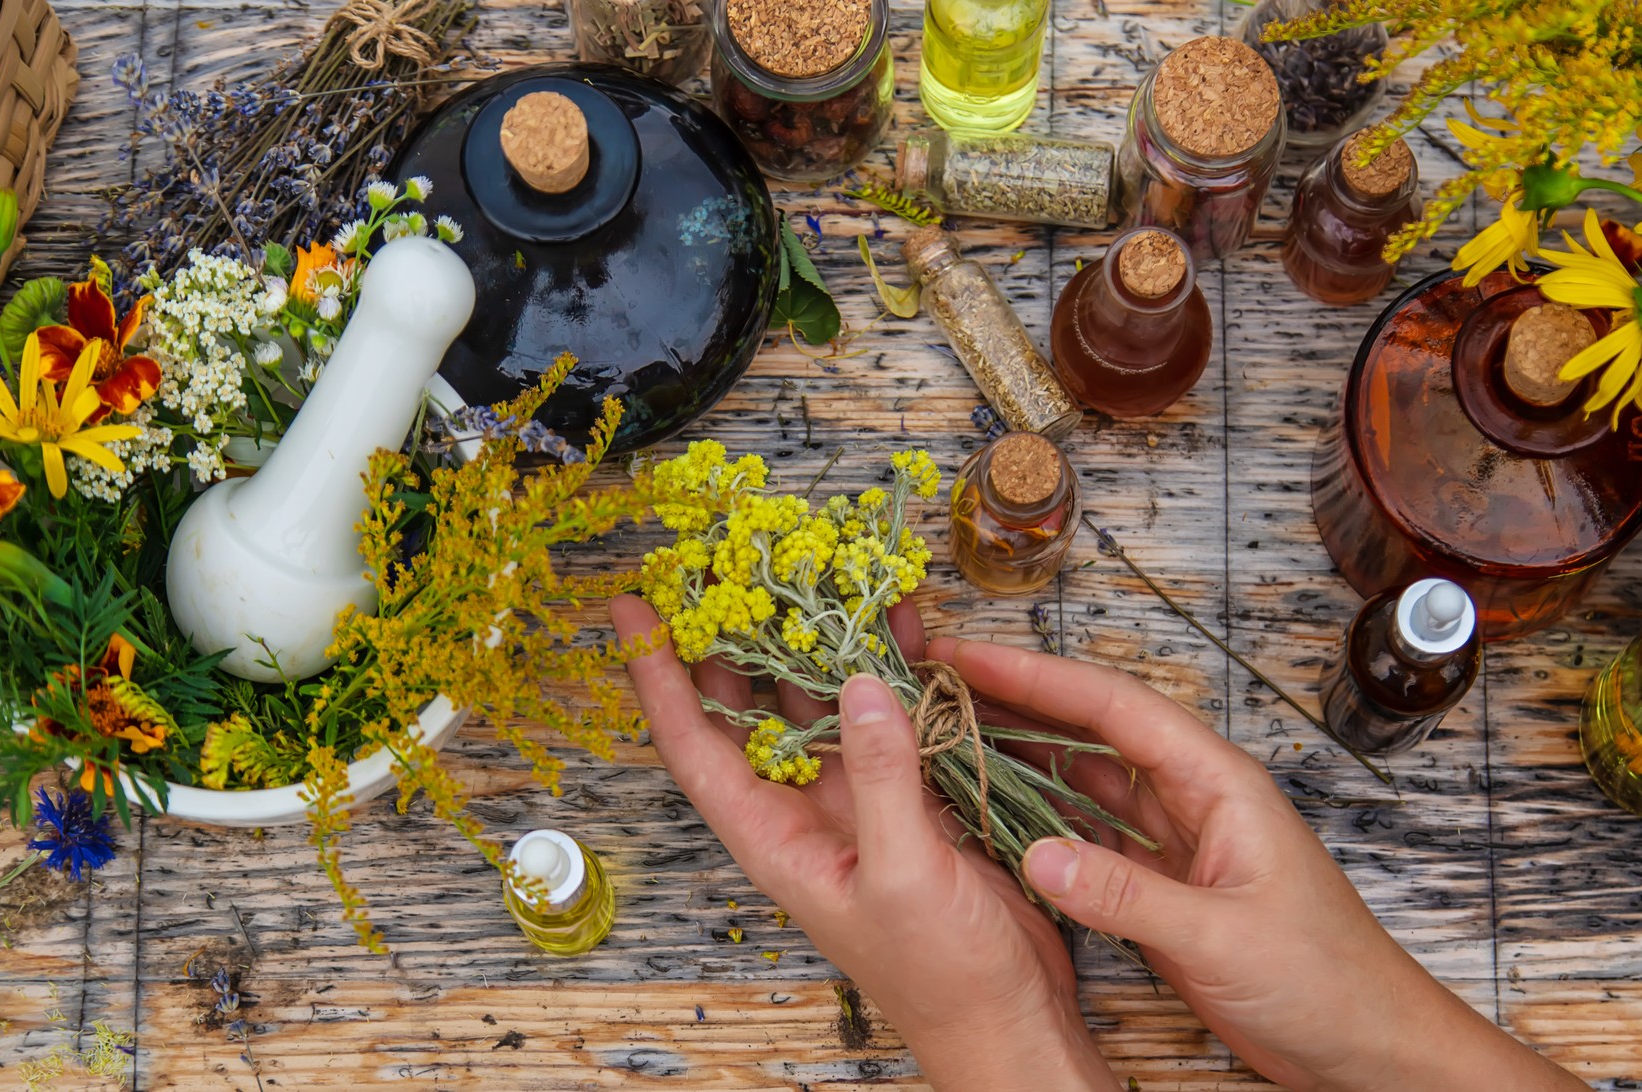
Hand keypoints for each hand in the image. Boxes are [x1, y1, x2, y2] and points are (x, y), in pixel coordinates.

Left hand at [611, 596, 1118, 1091]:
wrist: (1009, 1019)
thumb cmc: (942, 976)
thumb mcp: (903, 876)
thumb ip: (880, 780)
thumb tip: (860, 687)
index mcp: (774, 840)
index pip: (696, 747)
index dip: (659, 678)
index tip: (632, 610)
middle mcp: (805, 812)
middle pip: (752, 712)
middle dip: (735, 639)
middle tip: (724, 563)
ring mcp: (859, 802)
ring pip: (824, 704)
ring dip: (818, 642)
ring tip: (809, 567)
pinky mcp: (916, 798)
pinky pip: (894, 717)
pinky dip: (895, 668)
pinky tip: (900, 618)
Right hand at [932, 637, 1586, 1091]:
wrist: (1366, 1044)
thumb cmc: (1326, 980)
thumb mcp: (1222, 938)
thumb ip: (1127, 896)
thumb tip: (1036, 853)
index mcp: (1217, 783)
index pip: (1114, 708)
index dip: (1036, 676)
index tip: (968, 656)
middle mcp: (1193, 799)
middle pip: (1093, 730)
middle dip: (1019, 700)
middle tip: (941, 680)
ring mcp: (1178, 842)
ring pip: (1087, 781)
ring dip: (1024, 756)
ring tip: (952, 731)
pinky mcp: (1166, 887)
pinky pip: (1092, 837)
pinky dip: (1043, 821)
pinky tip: (998, 812)